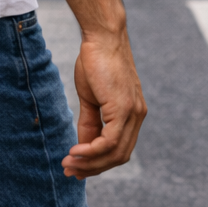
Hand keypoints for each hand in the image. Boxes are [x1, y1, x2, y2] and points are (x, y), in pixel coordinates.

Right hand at [61, 30, 145, 178]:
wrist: (102, 36)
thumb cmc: (95, 60)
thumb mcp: (91, 96)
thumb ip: (90, 122)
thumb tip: (83, 146)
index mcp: (132, 113)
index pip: (118, 147)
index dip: (97, 161)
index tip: (75, 165)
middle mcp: (137, 116)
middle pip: (119, 156)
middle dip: (93, 168)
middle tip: (70, 170)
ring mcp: (133, 113)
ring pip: (115, 153)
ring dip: (90, 163)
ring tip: (69, 163)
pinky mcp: (124, 109)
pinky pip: (110, 141)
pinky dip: (92, 151)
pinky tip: (75, 152)